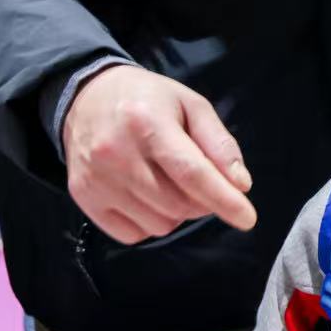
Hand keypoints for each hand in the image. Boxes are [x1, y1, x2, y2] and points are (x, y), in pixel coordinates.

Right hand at [62, 65, 256, 244]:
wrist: (87, 96)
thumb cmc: (149, 101)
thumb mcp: (191, 105)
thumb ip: (219, 144)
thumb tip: (240, 185)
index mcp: (146, 122)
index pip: (191, 173)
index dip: (224, 200)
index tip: (247, 218)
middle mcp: (115, 152)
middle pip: (179, 204)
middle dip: (202, 202)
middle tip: (199, 182)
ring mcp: (95, 178)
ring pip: (159, 224)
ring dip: (177, 213)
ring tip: (169, 183)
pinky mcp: (83, 196)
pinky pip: (133, 234)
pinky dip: (150, 223)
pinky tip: (147, 196)